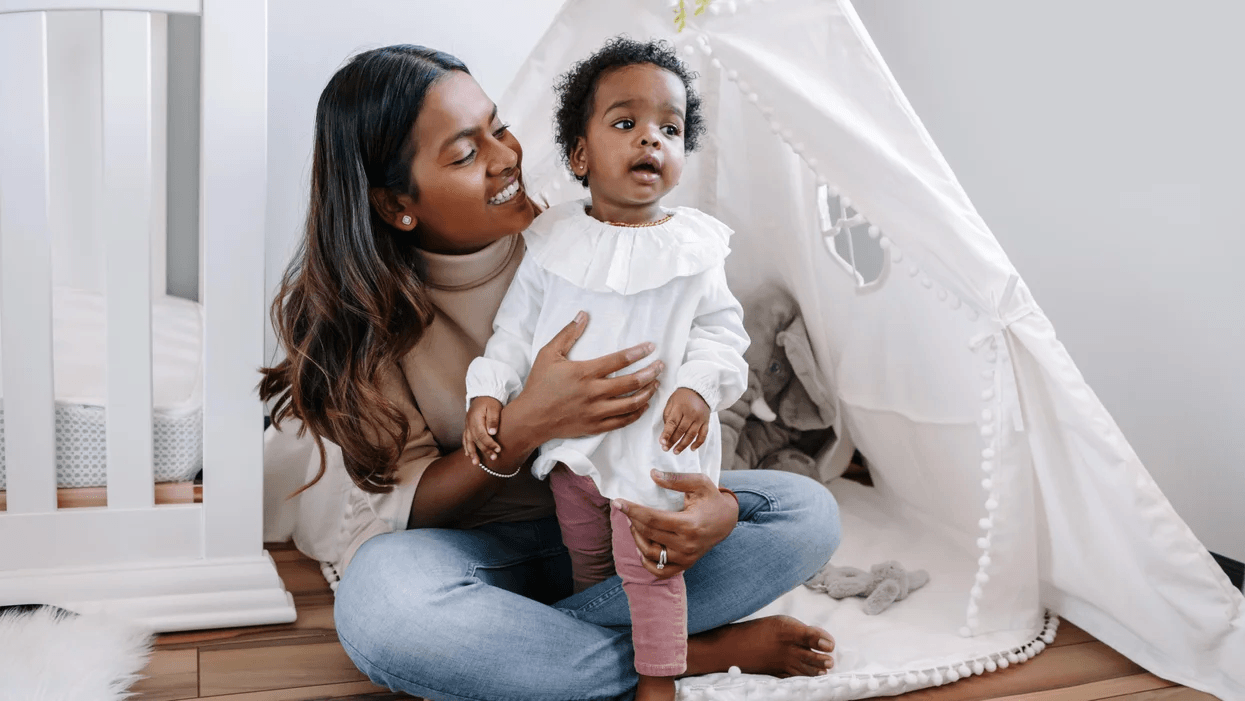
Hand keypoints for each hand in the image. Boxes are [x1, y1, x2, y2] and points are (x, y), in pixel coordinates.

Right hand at [463, 397, 502, 465]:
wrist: (483, 395)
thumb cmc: (490, 401)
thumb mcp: (494, 407)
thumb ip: (493, 419)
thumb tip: (492, 433)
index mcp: (476, 419)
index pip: (482, 435)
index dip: (490, 443)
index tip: (498, 449)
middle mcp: (469, 424)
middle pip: (476, 440)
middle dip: (484, 450)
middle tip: (493, 458)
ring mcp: (467, 426)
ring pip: (468, 441)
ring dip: (472, 453)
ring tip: (476, 463)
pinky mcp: (467, 427)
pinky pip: (465, 439)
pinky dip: (466, 447)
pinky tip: (468, 454)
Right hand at [510, 311, 663, 442]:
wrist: (531, 418)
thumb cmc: (539, 384)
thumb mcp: (548, 354)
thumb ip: (567, 334)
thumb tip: (583, 314)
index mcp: (584, 372)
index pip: (618, 361)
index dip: (638, 353)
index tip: (651, 347)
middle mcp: (593, 392)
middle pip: (631, 383)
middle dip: (650, 373)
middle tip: (661, 366)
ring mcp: (595, 412)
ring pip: (631, 404)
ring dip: (647, 393)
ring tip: (656, 384)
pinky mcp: (595, 426)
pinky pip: (623, 421)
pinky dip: (637, 413)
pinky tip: (644, 405)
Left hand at [613, 470, 738, 578]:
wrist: (727, 521)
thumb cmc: (712, 499)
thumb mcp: (700, 483)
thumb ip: (676, 479)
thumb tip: (652, 475)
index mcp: (689, 525)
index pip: (652, 519)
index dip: (632, 510)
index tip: (618, 502)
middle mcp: (687, 545)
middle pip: (648, 534)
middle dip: (632, 520)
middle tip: (625, 509)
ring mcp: (686, 558)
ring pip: (650, 553)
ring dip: (636, 538)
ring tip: (633, 524)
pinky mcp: (686, 565)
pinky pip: (660, 571)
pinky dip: (647, 562)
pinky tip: (641, 548)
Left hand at [660, 388, 709, 453]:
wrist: (699, 390)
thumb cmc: (682, 397)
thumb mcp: (671, 402)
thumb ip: (667, 416)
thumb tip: (666, 432)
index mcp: (680, 407)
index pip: (672, 423)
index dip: (667, 434)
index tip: (662, 442)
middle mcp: (691, 413)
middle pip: (681, 430)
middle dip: (672, 441)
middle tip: (665, 449)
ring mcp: (700, 418)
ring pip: (691, 435)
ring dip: (683, 445)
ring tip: (675, 451)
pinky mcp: (706, 422)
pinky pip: (703, 435)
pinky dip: (698, 443)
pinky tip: (691, 449)